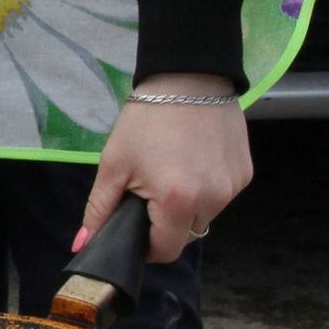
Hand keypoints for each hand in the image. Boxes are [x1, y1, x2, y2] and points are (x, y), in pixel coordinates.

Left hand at [77, 74, 251, 264]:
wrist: (187, 78)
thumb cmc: (145, 121)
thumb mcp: (114, 165)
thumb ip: (99, 209)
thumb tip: (83, 245)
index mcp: (177, 201)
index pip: (165, 251)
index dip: (147, 245)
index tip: (136, 227)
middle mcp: (213, 200)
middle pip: (186, 235)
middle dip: (166, 224)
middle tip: (151, 194)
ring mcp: (233, 187)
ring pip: (205, 216)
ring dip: (188, 207)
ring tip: (173, 173)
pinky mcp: (245, 173)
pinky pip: (222, 196)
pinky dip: (206, 189)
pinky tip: (194, 162)